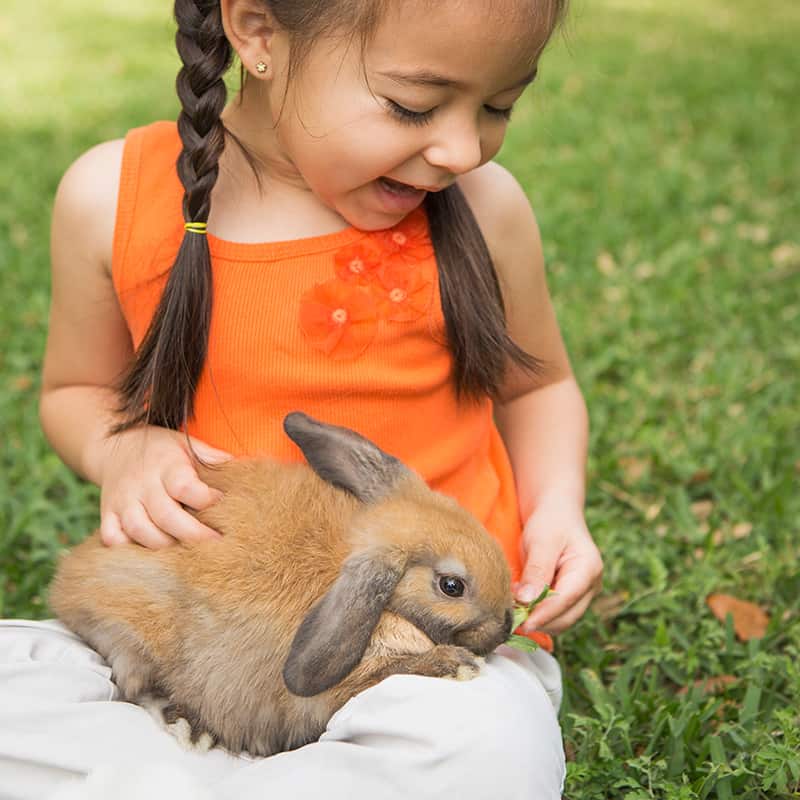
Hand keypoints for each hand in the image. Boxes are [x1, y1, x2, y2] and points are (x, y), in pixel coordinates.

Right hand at [95, 426, 232, 548]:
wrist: (115, 446)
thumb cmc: (162, 450)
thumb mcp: (187, 444)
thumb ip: (212, 458)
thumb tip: (243, 470)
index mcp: (166, 464)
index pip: (185, 487)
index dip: (205, 500)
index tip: (223, 505)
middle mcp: (141, 484)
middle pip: (166, 516)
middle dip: (193, 535)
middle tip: (217, 546)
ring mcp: (121, 501)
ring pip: (141, 531)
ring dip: (166, 546)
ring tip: (189, 555)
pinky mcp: (107, 515)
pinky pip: (113, 539)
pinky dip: (130, 550)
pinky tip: (153, 555)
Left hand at [513, 499, 602, 634]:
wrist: (556, 513)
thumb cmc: (550, 522)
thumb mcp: (541, 541)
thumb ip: (536, 570)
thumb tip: (526, 601)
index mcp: (589, 569)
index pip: (566, 600)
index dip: (543, 614)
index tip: (521, 623)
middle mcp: (590, 586)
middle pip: (566, 617)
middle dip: (539, 621)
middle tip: (510, 618)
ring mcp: (582, 594)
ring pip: (560, 621)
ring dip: (537, 619)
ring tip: (512, 608)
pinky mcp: (569, 598)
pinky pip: (554, 614)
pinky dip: (537, 614)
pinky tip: (519, 604)